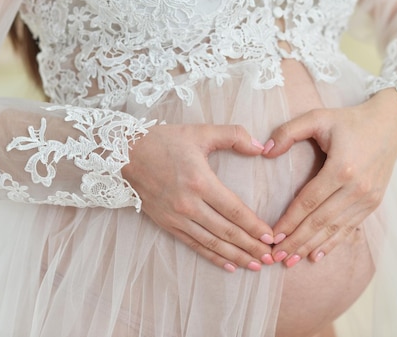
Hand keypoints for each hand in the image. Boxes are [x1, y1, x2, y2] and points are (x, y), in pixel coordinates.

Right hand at [121, 124, 274, 271]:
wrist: (125, 154)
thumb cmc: (164, 141)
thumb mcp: (200, 132)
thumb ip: (233, 135)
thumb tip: (260, 147)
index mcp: (200, 181)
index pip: (234, 209)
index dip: (254, 226)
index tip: (271, 236)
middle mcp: (189, 204)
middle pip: (226, 231)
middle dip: (251, 246)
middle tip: (271, 257)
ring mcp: (177, 217)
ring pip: (212, 242)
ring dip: (236, 256)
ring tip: (255, 265)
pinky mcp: (167, 224)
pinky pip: (194, 244)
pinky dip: (212, 257)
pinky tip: (229, 265)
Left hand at [263, 89, 396, 266]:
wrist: (391, 124)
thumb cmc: (350, 120)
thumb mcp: (317, 117)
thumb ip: (288, 132)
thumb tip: (265, 152)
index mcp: (341, 168)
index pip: (308, 202)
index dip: (289, 221)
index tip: (271, 236)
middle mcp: (356, 188)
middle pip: (320, 221)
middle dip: (296, 241)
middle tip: (275, 256)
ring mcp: (368, 198)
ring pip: (334, 229)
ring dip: (311, 246)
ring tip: (290, 261)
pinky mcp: (373, 203)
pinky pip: (349, 228)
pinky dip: (332, 243)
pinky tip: (316, 255)